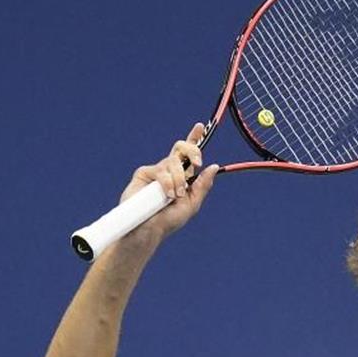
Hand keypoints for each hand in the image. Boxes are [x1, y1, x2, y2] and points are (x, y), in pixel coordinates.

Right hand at [120, 122, 219, 240]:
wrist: (149, 229)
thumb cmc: (168, 220)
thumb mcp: (191, 204)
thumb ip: (202, 186)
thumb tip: (213, 166)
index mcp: (182, 176)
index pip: (188, 154)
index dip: (194, 138)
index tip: (200, 127)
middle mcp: (169, 171)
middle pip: (181, 148)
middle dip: (192, 151)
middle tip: (197, 163)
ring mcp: (156, 171)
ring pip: (174, 162)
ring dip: (179, 180)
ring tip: (174, 196)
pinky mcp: (144, 173)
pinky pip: (162, 171)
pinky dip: (167, 184)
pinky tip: (166, 195)